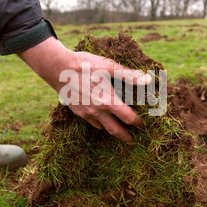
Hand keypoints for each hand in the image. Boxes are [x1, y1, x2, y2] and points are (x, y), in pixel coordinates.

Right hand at [18, 37, 150, 143]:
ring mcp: (86, 113)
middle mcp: (98, 111)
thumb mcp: (109, 66)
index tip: (142, 125)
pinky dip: (99, 125)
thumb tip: (147, 80)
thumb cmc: (85, 65)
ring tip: (118, 132)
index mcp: (108, 101)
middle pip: (115, 130)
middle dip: (125, 137)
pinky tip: (101, 122)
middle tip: (132, 141)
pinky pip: (91, 123)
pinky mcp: (77, 112)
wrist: (59, 69)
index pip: (128, 118)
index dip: (138, 123)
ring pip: (102, 128)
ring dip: (112, 131)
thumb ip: (129, 75)